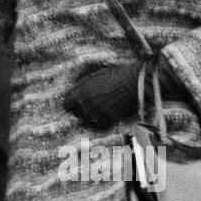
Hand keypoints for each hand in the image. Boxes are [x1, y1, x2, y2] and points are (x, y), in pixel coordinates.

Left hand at [63, 55, 191, 127]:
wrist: (134, 83)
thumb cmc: (115, 75)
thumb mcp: (94, 75)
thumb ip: (81, 86)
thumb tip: (72, 92)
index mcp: (81, 92)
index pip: (66, 104)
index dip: (69, 102)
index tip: (73, 102)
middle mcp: (86, 106)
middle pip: (75, 113)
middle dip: (79, 108)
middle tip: (88, 103)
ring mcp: (96, 115)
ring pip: (86, 119)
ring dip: (89, 114)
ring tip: (99, 105)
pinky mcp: (107, 121)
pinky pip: (97, 125)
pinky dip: (98, 121)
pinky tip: (103, 114)